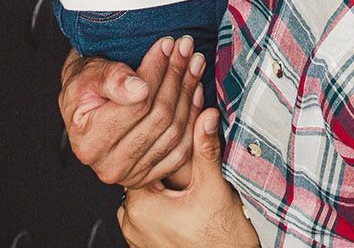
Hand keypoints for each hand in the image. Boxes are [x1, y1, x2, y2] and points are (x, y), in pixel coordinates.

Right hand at [59, 37, 206, 188]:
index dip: (155, 71)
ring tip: (195, 63)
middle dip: (176, 78)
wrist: (85, 106)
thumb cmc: (84, 87)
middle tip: (187, 47)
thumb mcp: (87, 75)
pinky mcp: (149, 177)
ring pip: (174, 132)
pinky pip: (181, 150)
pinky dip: (193, 120)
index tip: (167, 43)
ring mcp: (131, 176)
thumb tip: (140, 88)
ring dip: (188, 93)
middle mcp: (109, 167)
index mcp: (89, 143)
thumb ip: (111, 79)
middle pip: (159, 118)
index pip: (137, 104)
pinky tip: (196, 92)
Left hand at [116, 109, 257, 247]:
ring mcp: (137, 239)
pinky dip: (164, 210)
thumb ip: (206, 149)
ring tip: (188, 192)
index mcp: (139, 207)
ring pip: (148, 199)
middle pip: (145, 180)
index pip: (143, 162)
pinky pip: (150, 219)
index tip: (181, 149)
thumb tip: (205, 117)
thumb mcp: (213, 187)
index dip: (164, 150)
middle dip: (166, 173)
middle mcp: (131, 225)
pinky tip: (185, 209)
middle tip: (189, 176)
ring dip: (165, 192)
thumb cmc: (222, 239)